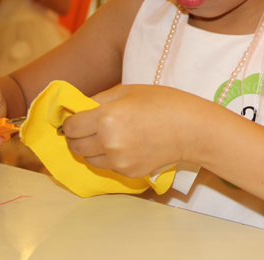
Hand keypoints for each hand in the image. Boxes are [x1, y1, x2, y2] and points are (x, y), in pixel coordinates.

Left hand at [63, 84, 208, 177]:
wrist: (192, 129)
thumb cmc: (164, 102)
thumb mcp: (129, 91)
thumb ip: (100, 99)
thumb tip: (79, 107)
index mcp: (106, 118)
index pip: (71, 127)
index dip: (71, 122)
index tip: (78, 117)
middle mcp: (108, 143)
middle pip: (75, 146)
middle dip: (77, 136)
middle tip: (89, 127)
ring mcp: (118, 161)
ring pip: (89, 159)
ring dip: (91, 148)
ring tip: (108, 136)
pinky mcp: (128, 173)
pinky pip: (107, 166)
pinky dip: (109, 157)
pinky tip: (125, 145)